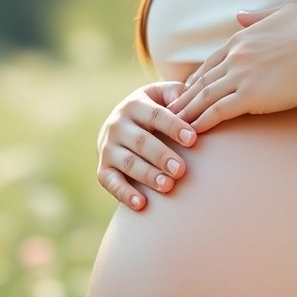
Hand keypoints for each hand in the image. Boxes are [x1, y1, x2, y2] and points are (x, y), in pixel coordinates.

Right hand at [96, 81, 197, 210]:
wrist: (117, 127)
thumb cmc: (150, 112)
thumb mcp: (158, 96)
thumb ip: (173, 92)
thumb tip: (185, 94)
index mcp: (134, 105)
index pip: (156, 115)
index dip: (174, 126)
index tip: (193, 138)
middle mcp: (117, 126)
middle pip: (141, 142)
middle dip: (161, 156)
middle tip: (180, 169)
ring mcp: (108, 148)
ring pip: (127, 163)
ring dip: (147, 175)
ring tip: (167, 186)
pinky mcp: (103, 169)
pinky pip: (111, 182)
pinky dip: (124, 194)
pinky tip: (141, 204)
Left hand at [168, 2, 296, 132]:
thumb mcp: (285, 12)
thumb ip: (259, 16)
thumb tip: (239, 15)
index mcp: (243, 37)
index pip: (211, 61)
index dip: (196, 78)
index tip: (186, 90)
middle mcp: (236, 55)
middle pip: (202, 81)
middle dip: (184, 97)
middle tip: (168, 111)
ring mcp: (241, 76)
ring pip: (204, 97)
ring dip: (186, 113)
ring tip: (172, 125)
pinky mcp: (250, 96)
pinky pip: (218, 112)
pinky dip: (202, 122)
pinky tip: (192, 131)